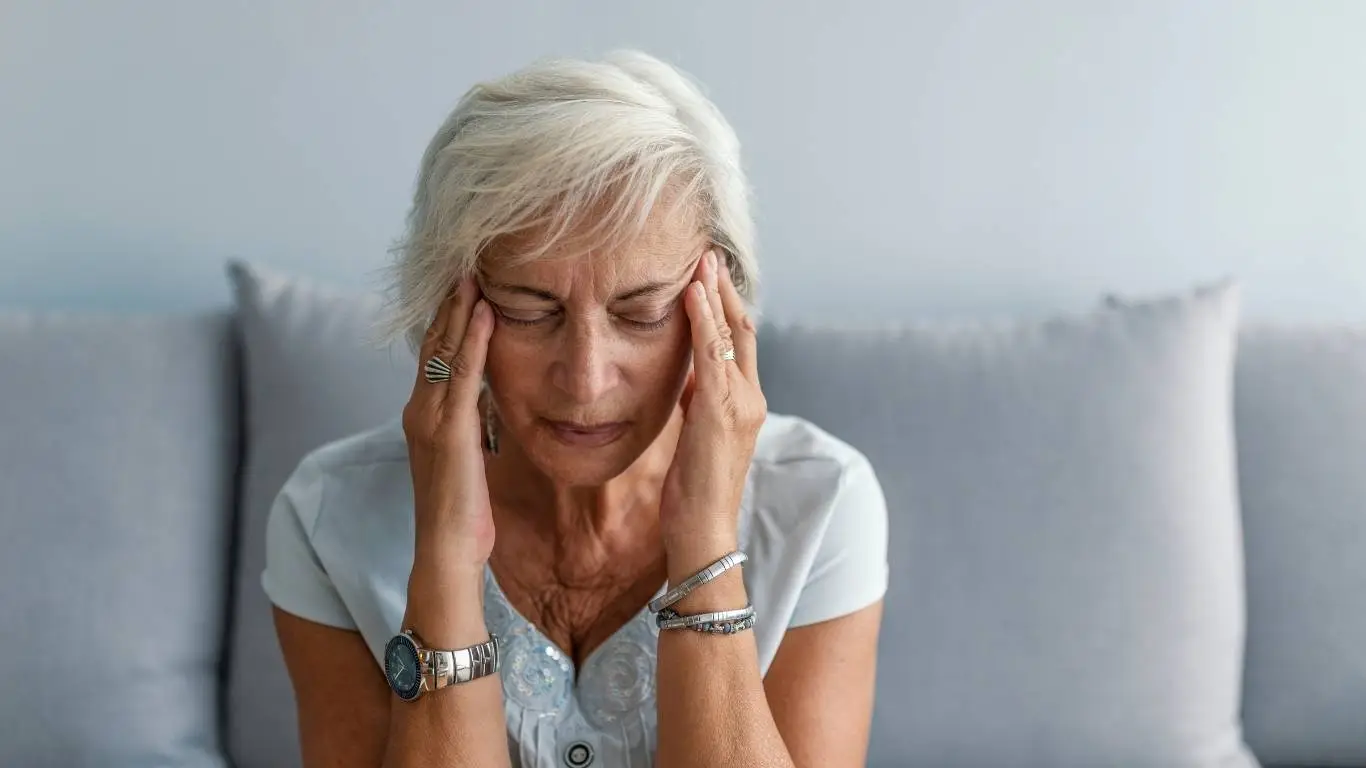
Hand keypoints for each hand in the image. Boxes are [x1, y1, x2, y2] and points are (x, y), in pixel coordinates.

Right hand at [400, 278, 495, 572]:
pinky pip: (463, 375)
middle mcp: (419, 410)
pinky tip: (485, 312)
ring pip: (444, 351)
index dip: (447, 319)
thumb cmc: (463, 512)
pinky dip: (473, 340)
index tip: (463, 286)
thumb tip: (484, 403)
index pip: (434, 356)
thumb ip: (470, 426)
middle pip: (434, 344)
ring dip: (460, 310)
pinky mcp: (448, 430)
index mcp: (424, 416)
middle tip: (465, 263)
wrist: (447, 550)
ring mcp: (430, 419)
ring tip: (473, 274)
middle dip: (449, 304)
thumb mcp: (467, 458)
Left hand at [660, 249, 765, 557]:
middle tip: (709, 254)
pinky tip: (691, 294)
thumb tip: (687, 378)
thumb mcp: (695, 438)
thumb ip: (697, 404)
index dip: (726, 308)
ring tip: (701, 261)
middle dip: (725, 290)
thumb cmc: (694, 493)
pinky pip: (714, 354)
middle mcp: (750, 399)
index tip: (709, 277)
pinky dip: (704, 321)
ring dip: (714, 294)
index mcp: (744, 405)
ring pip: (732, 335)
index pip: (740, 344)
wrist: (704, 532)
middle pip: (744, 329)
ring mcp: (740, 404)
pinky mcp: (722, 411)